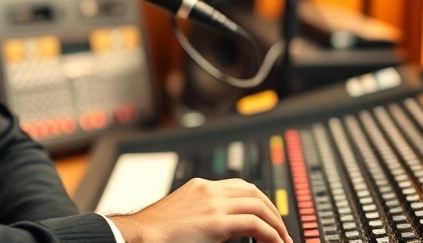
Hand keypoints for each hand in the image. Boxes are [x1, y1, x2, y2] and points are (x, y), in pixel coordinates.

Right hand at [107, 178, 292, 242]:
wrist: (140, 235)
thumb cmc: (156, 232)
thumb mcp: (183, 214)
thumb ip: (203, 214)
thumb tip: (224, 227)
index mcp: (200, 186)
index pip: (240, 185)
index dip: (259, 199)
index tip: (268, 215)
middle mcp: (209, 190)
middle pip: (254, 192)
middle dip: (273, 210)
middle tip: (281, 229)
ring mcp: (213, 204)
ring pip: (259, 205)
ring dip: (276, 223)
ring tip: (282, 239)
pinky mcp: (217, 222)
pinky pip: (255, 224)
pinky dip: (270, 234)